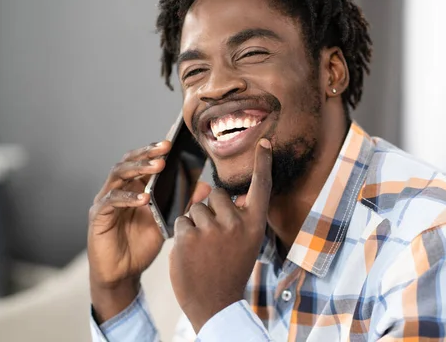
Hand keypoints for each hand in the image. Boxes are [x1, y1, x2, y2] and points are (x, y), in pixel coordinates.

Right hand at [88, 140, 210, 321]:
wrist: (123, 274)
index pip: (143, 161)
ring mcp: (106, 200)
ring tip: (157, 166)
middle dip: (147, 153)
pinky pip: (111, 201)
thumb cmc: (142, 246)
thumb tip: (206, 187)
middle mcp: (118, 188)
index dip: (155, 150)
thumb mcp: (168, 222)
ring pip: (118, 174)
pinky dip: (128, 198)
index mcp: (134, 186)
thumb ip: (183, 204)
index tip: (173, 142)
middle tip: (165, 148)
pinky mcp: (98, 215)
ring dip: (138, 168)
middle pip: (129, 161)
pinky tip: (143, 198)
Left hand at [169, 139, 272, 332]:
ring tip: (203, 249)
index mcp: (254, 225)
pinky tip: (191, 253)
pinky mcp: (189, 237)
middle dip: (210, 210)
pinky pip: (182, 221)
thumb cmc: (230, 270)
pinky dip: (183, 235)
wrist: (215, 304)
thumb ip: (240, 218)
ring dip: (196, 224)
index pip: (261, 188)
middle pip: (215, 195)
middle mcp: (236, 224)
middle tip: (215, 238)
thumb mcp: (246, 243)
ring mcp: (212, 230)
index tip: (264, 142)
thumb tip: (227, 193)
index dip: (263, 164)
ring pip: (196, 208)